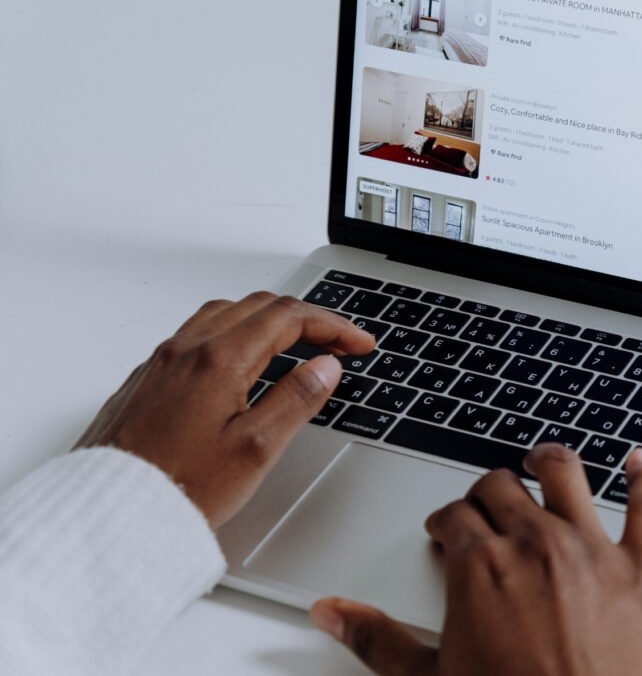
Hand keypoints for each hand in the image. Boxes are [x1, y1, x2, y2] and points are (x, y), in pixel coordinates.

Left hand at [75, 292, 374, 527]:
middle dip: (306, 319)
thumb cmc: (177, 488)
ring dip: (268, 320)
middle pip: (259, 306)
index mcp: (219, 359)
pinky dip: (234, 333)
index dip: (333, 326)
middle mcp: (186, 349)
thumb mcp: (256, 449)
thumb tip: (324, 367)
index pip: (289, 318)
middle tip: (336, 345)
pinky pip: (197, 334)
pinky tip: (241, 362)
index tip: (357, 343)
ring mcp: (162, 361)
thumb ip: (296, 400)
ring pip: (226, 314)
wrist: (106, 513)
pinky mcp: (147, 379)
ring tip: (295, 344)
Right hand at [310, 445, 641, 675]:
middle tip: (485, 507)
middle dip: (487, 492)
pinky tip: (639, 462)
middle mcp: (535, 543)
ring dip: (549, 462)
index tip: (447, 530)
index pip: (454, 514)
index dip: (445, 521)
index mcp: (481, 566)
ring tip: (542, 462)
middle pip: (502, 486)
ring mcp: (591, 550)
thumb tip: (334, 614)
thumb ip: (378, 640)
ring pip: (566, 474)